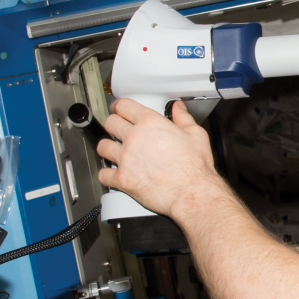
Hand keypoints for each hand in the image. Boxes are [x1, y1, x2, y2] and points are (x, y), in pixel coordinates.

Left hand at [96, 99, 221, 218]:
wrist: (192, 193)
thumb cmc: (195, 168)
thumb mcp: (195, 135)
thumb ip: (183, 118)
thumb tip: (178, 108)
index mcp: (150, 123)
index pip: (123, 106)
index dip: (118, 106)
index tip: (118, 109)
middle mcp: (135, 138)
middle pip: (110, 123)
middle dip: (112, 124)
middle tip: (115, 128)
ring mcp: (126, 158)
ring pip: (102, 146)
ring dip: (107, 147)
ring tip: (112, 150)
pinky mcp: (122, 179)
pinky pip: (103, 174)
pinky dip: (106, 174)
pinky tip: (112, 173)